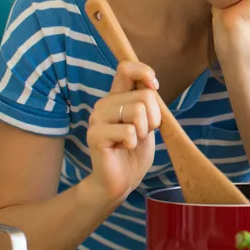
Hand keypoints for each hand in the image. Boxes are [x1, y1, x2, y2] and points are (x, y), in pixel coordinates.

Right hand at [86, 60, 162, 201]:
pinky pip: (129, 132)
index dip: (144, 72)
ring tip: (131, 142)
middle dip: (153, 118)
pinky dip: (133, 144)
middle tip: (141, 134)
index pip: (126, 69)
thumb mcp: (147, 122)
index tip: (155, 87)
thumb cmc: (135, 151)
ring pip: (138, 112)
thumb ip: (147, 103)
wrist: (122, 180)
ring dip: (143, 132)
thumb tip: (151, 85)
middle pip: (145, 96)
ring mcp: (97, 118)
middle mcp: (104, 104)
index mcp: (117, 97)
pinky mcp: (95, 135)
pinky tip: (122, 149)